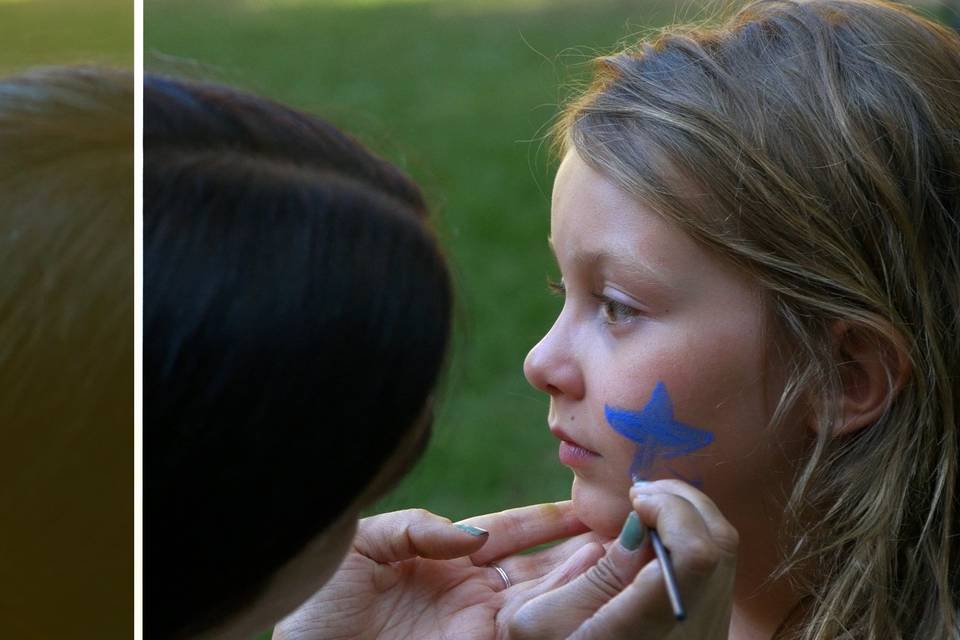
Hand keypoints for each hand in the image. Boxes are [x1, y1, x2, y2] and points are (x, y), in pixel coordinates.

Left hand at [273, 502, 605, 639]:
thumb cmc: (316, 602)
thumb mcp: (361, 546)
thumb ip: (416, 528)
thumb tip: (474, 535)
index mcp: (442, 558)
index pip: (508, 532)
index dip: (546, 518)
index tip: (586, 502)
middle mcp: (468, 592)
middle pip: (538, 565)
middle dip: (581, 547)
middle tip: (624, 523)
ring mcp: (476, 625)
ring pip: (545, 597)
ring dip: (584, 575)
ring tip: (624, 549)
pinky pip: (529, 629)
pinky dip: (564, 609)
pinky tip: (593, 585)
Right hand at [506, 480, 738, 638]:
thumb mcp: (543, 622)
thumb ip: (594, 575)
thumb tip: (638, 529)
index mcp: (644, 629)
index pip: (695, 555)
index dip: (672, 511)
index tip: (637, 500)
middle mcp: (688, 630)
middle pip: (716, 542)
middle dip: (679, 501)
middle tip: (640, 495)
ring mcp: (707, 630)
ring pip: (725, 549)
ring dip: (688, 513)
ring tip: (647, 509)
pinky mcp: (712, 627)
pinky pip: (721, 566)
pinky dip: (694, 534)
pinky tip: (656, 538)